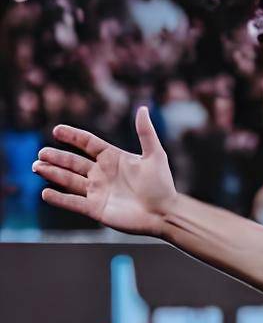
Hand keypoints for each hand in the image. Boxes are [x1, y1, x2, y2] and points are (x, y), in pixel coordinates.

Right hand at [32, 106, 177, 237]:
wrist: (165, 214)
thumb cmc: (162, 185)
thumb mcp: (155, 156)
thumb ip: (146, 133)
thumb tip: (143, 108)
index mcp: (113, 159)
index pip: (87, 143)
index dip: (72, 136)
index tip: (57, 130)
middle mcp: (103, 174)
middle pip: (73, 163)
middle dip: (56, 158)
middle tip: (41, 154)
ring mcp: (99, 192)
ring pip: (70, 181)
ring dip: (53, 174)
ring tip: (37, 167)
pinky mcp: (97, 209)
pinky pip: (74, 203)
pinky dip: (59, 199)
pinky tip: (45, 193)